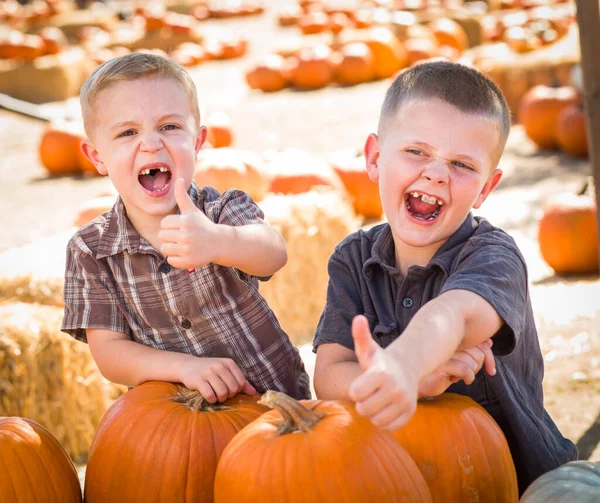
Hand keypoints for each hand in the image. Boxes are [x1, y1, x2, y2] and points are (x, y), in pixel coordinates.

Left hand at [159, 178, 219, 268]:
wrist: (218, 243)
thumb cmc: (202, 225)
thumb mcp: (192, 211)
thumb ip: (182, 196)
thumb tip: (179, 179)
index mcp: (186, 221)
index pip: (163, 224)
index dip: (170, 225)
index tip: (180, 227)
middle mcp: (186, 235)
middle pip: (162, 236)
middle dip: (170, 236)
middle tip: (182, 236)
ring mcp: (187, 249)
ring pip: (164, 248)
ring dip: (171, 247)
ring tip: (182, 245)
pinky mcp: (188, 261)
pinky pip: (170, 260)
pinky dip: (176, 258)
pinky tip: (185, 253)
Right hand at [178, 356, 256, 402]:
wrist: (187, 365)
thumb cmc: (210, 370)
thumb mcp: (226, 372)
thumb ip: (241, 382)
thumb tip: (254, 393)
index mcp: (229, 363)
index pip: (241, 382)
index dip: (237, 390)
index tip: (230, 390)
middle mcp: (219, 366)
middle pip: (233, 388)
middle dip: (229, 396)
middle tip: (222, 395)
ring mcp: (208, 372)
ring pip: (222, 392)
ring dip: (220, 399)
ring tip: (217, 397)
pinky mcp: (198, 380)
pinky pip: (210, 395)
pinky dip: (211, 400)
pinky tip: (209, 397)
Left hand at [348, 315, 418, 430]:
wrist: (407, 367)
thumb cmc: (381, 360)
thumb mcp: (369, 348)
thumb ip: (361, 335)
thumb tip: (358, 318)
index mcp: (381, 373)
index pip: (355, 393)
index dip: (356, 390)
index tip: (362, 383)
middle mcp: (395, 388)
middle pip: (364, 409)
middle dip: (362, 403)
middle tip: (369, 394)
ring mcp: (404, 402)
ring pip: (376, 420)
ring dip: (373, 413)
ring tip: (377, 400)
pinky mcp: (409, 413)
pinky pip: (389, 427)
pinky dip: (385, 421)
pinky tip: (386, 408)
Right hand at [418, 339, 495, 397]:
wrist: (421, 384)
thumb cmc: (441, 372)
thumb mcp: (460, 361)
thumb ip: (473, 351)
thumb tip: (489, 342)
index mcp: (454, 338)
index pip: (481, 343)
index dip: (489, 357)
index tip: (490, 370)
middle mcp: (449, 341)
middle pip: (479, 353)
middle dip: (478, 368)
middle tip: (467, 373)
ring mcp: (445, 351)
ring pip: (473, 362)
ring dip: (471, 374)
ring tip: (458, 376)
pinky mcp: (442, 364)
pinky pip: (465, 370)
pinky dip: (468, 378)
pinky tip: (459, 380)